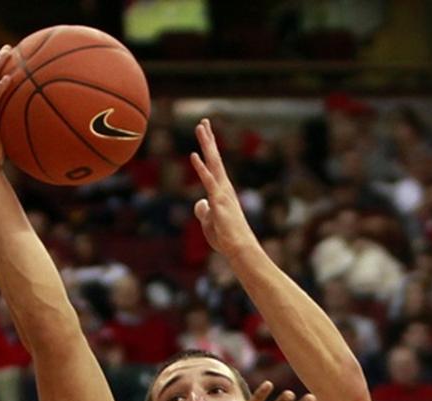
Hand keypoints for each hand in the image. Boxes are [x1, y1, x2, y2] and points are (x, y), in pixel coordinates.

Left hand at [190, 118, 260, 257]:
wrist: (238, 247)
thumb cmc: (226, 237)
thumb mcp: (209, 222)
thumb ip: (204, 211)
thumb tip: (198, 203)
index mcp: (221, 191)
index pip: (214, 165)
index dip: (209, 149)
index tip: (205, 133)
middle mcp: (223, 187)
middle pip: (214, 158)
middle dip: (208, 140)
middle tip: (203, 122)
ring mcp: (221, 192)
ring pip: (213, 163)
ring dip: (206, 144)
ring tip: (200, 127)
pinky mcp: (218, 200)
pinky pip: (208, 180)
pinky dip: (200, 168)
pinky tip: (194, 155)